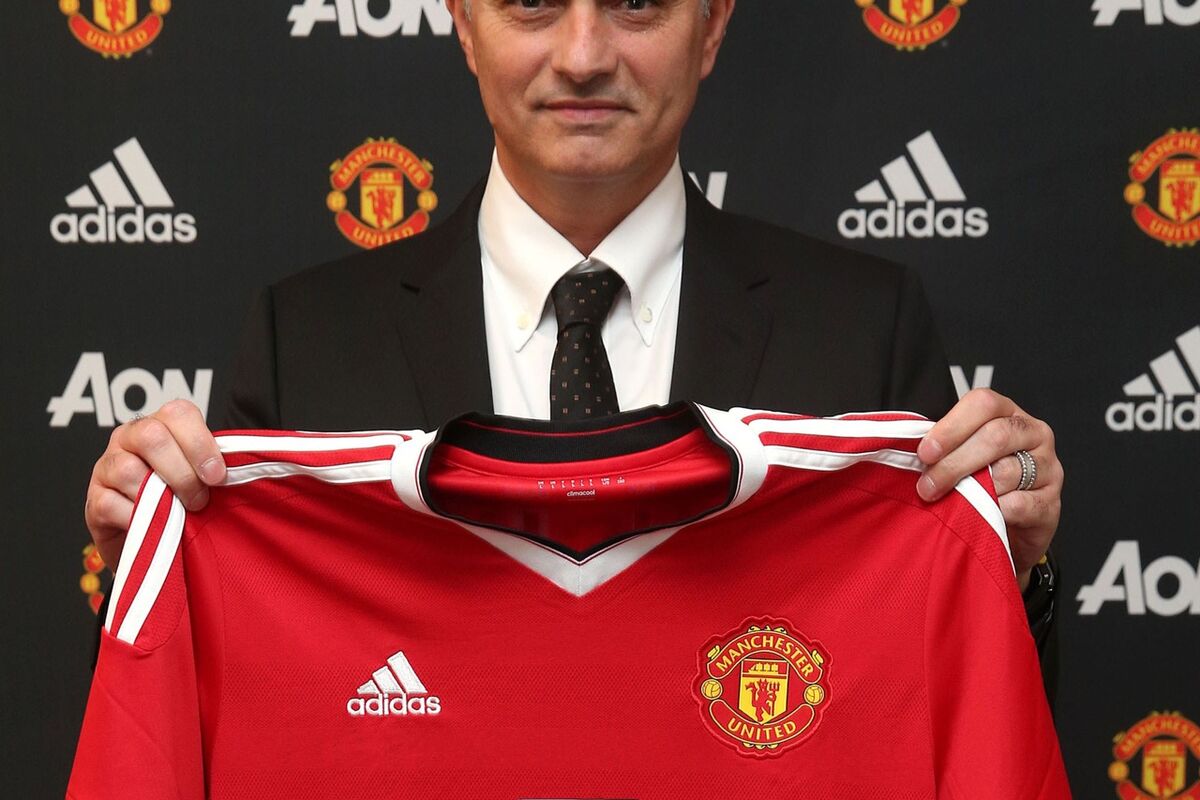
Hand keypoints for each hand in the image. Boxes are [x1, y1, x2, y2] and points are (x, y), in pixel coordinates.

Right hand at [85, 399, 224, 570]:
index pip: (178, 413)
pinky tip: (153, 527)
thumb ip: (214, 468)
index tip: (216, 475)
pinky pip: (111, 504)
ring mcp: (107, 466)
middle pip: (152, 436)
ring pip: (128, 470)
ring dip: (160, 498)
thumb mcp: (203, 479)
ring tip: (177, 515)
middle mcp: (129, 437)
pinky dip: (138, 519)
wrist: (154, 544)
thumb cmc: (184, 503)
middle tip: (199, 500)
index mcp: (162, 424)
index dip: (200, 443)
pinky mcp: (93, 500)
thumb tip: (244, 469)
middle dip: (182, 473)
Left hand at [915, 389, 1062, 589]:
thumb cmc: (980, 483)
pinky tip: (982, 517)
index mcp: (1008, 413)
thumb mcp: (962, 457)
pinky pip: (1019, 504)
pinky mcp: (1053, 503)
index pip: (984, 403)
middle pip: (995, 436)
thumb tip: (905, 450)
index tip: (924, 453)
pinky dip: (994, 512)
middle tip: (927, 485)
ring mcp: (1048, 467)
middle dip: (954, 463)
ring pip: (1006, 472)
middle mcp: (1033, 433)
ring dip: (971, 490)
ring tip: (950, 502)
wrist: (1010, 528)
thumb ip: (944, 447)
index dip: (951, 426)